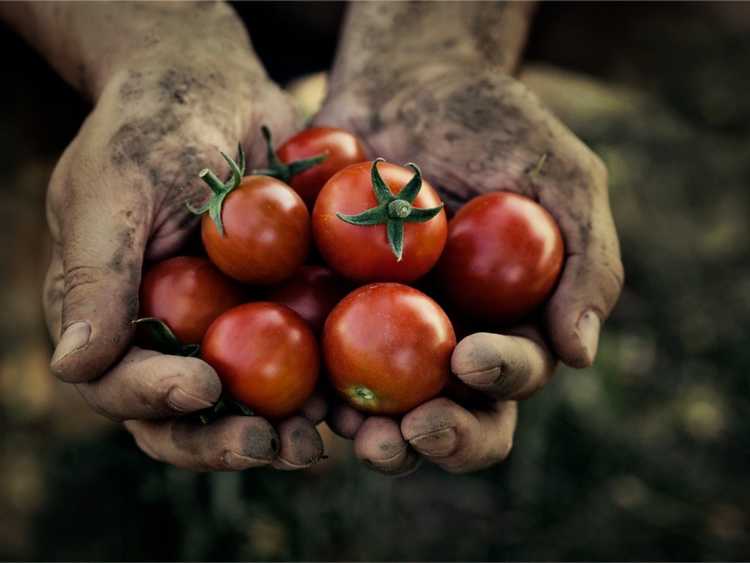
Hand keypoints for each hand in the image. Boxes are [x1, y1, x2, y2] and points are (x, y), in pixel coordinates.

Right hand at [43, 36, 325, 469]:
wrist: (216, 87)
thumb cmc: (152, 128)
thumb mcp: (113, 191)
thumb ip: (95, 277)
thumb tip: (73, 368)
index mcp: (113, 319)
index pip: (120, 385)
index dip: (156, 399)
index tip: (203, 386)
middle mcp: (169, 336)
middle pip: (188, 416)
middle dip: (224, 440)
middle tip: (268, 445)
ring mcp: (229, 328)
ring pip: (251, 404)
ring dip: (282, 433)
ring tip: (316, 442)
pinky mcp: (282, 312)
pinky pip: (305, 362)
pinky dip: (327, 389)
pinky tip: (356, 403)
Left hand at [316, 63, 622, 473]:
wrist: (406, 81)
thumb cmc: (494, 123)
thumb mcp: (562, 177)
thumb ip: (587, 261)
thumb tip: (580, 353)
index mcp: (507, 322)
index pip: (513, 374)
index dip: (499, 381)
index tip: (472, 357)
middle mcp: (446, 340)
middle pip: (449, 415)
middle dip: (436, 437)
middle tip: (411, 432)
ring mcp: (381, 331)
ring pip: (379, 408)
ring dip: (367, 433)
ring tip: (349, 429)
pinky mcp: (325, 311)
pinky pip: (314, 359)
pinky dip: (307, 384)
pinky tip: (297, 393)